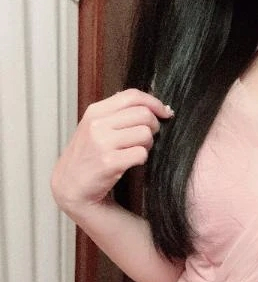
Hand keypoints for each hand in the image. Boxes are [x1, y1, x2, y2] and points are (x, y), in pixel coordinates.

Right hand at [50, 88, 173, 215]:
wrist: (70, 185)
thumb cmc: (87, 156)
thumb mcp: (94, 127)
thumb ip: (117, 114)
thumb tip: (151, 106)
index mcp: (95, 111)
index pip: (132, 96)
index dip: (154, 102)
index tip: (164, 112)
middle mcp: (97, 124)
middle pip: (144, 114)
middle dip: (154, 126)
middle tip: (147, 137)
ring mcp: (102, 143)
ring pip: (145, 133)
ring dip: (147, 144)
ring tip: (136, 150)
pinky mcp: (109, 163)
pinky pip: (141, 154)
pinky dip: (142, 159)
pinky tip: (131, 162)